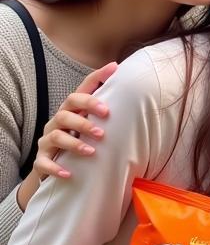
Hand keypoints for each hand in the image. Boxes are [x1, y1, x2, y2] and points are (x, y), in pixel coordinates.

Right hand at [22, 63, 116, 202]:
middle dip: (84, 121)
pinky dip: (55, 167)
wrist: (54, 165)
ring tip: (91, 151)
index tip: (114, 71)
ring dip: (74, 143)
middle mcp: (56, 123)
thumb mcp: (92, 123)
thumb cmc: (79, 139)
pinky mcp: (41, 160)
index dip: (96, 80)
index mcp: (71, 111)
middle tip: (102, 131)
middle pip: (65, 113)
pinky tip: (69, 173)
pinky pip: (43, 162)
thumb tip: (132, 87)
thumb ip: (107, 110)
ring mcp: (47, 141)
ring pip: (56, 136)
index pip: (79, 92)